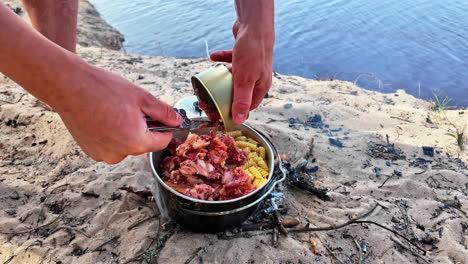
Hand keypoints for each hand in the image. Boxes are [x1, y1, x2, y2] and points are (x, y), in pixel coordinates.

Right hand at [54, 64, 181, 163]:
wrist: (69, 86)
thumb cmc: (105, 90)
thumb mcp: (142, 98)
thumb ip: (164, 112)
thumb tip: (177, 121)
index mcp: (136, 143)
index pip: (162, 142)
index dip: (165, 128)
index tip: (160, 116)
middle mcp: (120, 154)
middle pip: (143, 143)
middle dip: (143, 127)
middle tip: (131, 108)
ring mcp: (103, 154)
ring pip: (126, 144)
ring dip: (126, 131)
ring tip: (115, 111)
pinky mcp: (90, 151)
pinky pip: (110, 145)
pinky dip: (110, 134)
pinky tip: (103, 117)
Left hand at [210, 0, 274, 123]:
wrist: (255, 25)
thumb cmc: (252, 53)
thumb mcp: (244, 80)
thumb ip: (241, 100)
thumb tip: (239, 120)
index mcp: (261, 86)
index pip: (248, 106)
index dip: (235, 112)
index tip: (220, 115)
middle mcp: (258, 77)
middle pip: (240, 92)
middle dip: (226, 95)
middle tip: (211, 98)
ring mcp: (252, 65)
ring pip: (236, 77)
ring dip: (224, 78)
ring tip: (212, 79)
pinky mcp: (245, 54)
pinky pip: (232, 60)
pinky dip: (223, 60)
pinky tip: (213, 58)